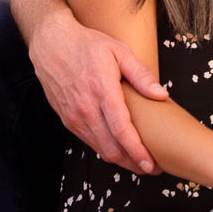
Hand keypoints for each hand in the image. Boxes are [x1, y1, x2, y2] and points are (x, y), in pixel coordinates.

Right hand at [27, 9, 170, 173]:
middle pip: (112, 148)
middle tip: (151, 168)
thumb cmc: (86, 45)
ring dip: (120, 160)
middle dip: (133, 163)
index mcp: (102, 91)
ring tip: (137, 162)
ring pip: (100, 149)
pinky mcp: (67, 120)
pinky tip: (117, 148)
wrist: (51, 43)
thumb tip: (161, 94)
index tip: (151, 164)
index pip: (122, 131)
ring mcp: (74, 116)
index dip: (137, 151)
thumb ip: (140, 74)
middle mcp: (86, 108)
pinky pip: (88, 141)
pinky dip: (104, 150)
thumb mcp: (118, 51)